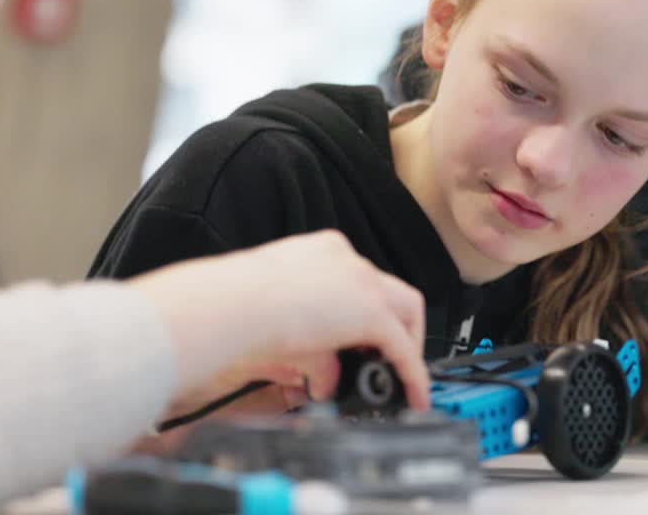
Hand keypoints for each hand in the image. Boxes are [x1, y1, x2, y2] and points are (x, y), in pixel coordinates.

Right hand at [133, 230, 430, 412]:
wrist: (233, 304)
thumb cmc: (237, 308)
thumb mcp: (279, 324)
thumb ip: (308, 350)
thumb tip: (321, 379)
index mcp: (321, 252)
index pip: (358, 279)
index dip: (364, 310)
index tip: (360, 338)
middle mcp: (346, 259)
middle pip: (391, 290)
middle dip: (396, 324)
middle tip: (389, 357)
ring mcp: (362, 281)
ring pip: (408, 308)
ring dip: (408, 344)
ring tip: (406, 376)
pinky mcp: (371, 312)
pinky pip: (403, 347)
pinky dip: (413, 372)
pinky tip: (414, 394)